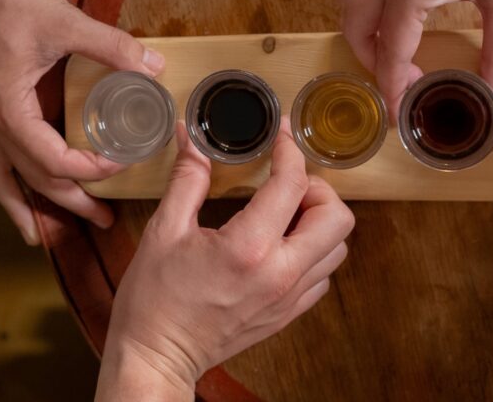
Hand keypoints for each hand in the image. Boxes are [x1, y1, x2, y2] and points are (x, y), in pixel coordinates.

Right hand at [0, 0, 163, 243]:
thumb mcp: (63, 20)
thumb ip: (110, 44)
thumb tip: (153, 63)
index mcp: (11, 110)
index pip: (53, 160)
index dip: (90, 171)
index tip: (122, 164)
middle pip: (34, 179)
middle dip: (72, 204)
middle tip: (107, 221)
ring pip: (9, 179)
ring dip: (37, 207)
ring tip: (58, 234)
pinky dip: (10, 188)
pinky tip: (20, 202)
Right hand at [95, 120, 353, 399]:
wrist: (157, 357)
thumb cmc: (154, 299)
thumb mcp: (164, 231)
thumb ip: (187, 178)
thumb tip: (191, 135)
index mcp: (249, 248)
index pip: (292, 184)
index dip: (290, 151)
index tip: (280, 138)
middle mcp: (280, 273)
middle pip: (337, 216)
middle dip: (317, 189)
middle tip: (288, 183)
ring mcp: (289, 297)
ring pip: (337, 247)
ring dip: (320, 222)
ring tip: (286, 213)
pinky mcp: (289, 313)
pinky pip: (323, 275)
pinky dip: (313, 253)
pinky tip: (282, 245)